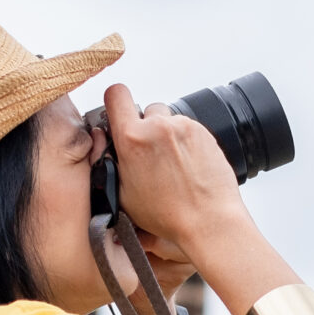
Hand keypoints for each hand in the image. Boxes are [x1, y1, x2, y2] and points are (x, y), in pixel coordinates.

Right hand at [102, 83, 246, 255]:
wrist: (208, 220)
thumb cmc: (167, 214)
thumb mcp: (122, 194)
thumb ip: (111, 162)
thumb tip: (105, 144)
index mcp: (132, 138)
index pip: (116, 94)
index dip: (115, 102)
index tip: (118, 113)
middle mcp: (158, 126)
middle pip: (146, 110)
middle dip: (145, 127)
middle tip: (151, 154)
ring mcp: (184, 126)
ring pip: (168, 120)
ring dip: (167, 135)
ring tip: (172, 165)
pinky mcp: (204, 132)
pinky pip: (188, 129)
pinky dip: (185, 142)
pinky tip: (187, 166)